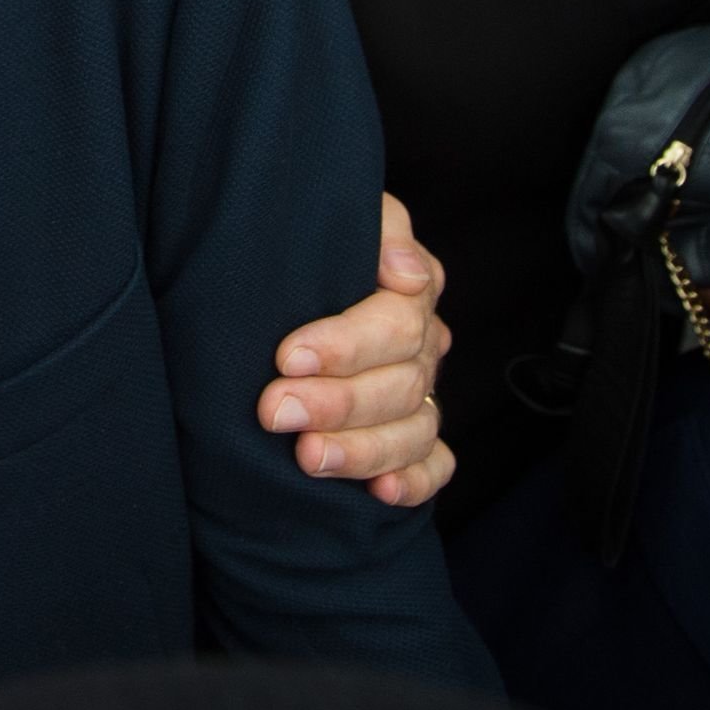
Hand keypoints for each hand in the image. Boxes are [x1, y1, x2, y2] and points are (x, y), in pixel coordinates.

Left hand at [260, 193, 453, 506]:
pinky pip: (434, 466)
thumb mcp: (334, 215)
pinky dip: (414, 481)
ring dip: (364, 450)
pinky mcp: (412, 437)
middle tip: (275, 410)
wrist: (278, 270)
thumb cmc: (304, 242)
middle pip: (401, 385)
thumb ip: (379, 229)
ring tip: (309, 458)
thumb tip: (406, 273)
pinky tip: (381, 494)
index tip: (286, 356)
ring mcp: (419, 394)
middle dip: (336, 403)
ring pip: (415, 431)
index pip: (395, 325)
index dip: (344, 345)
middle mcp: (420, 347)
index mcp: (407, 293)